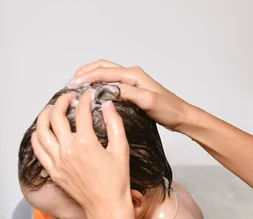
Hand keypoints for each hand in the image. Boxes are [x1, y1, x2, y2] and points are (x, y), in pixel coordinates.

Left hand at [31, 89, 132, 218]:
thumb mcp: (121, 150)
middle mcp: (67, 150)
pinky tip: (42, 130)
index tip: (89, 96)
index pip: (81, 112)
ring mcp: (57, 161)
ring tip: (52, 109)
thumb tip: (108, 105)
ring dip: (44, 116)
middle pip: (56, 116)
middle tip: (68, 98)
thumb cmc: (116, 182)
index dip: (85, 100)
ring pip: (41, 131)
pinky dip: (37, 136)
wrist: (107, 207)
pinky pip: (38, 149)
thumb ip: (114, 124)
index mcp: (85, 143)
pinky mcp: (53, 171)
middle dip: (62, 102)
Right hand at [68, 59, 191, 131]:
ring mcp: (132, 82)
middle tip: (71, 84)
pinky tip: (93, 94)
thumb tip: (108, 89)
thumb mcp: (148, 101)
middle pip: (102, 67)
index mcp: (133, 75)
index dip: (86, 78)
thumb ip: (128, 93)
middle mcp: (131, 75)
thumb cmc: (168, 110)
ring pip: (106, 73)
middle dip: (85, 73)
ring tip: (78, 87)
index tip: (72, 86)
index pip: (104, 72)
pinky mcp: (133, 90)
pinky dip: (99, 84)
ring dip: (91, 77)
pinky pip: (111, 82)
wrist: (181, 116)